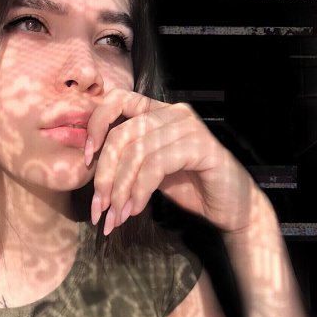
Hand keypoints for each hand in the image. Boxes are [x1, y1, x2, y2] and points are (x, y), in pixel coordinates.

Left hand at [85, 89, 257, 235]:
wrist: (231, 207)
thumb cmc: (189, 186)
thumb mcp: (149, 168)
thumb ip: (125, 158)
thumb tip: (89, 165)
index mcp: (157, 111)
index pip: (116, 100)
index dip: (95, 125)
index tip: (86, 158)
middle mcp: (172, 112)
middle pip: (122, 134)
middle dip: (105, 174)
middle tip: (99, 207)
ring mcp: (188, 127)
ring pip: (136, 153)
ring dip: (121, 190)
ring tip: (117, 215)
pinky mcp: (201, 146)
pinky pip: (156, 165)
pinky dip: (140, 190)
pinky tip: (135, 209)